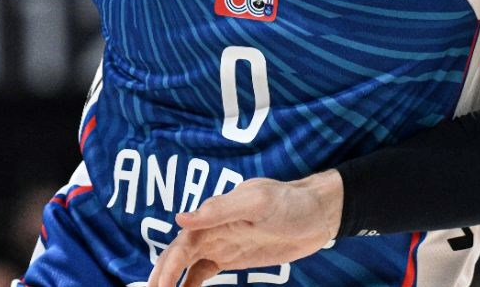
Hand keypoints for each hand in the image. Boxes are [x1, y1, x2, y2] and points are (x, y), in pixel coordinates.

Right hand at [148, 171, 341, 286]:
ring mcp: (221, 243)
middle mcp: (212, 228)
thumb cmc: (289, 202)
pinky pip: (203, 273)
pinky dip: (189, 285)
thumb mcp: (257, 202)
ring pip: (186, 266)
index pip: (183, 243)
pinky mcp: (232, 257)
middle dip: (161, 277)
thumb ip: (219, 210)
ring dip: (171, 282)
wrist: (317, 214)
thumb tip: (180, 219)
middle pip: (178, 256)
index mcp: (214, 214)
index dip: (167, 266)